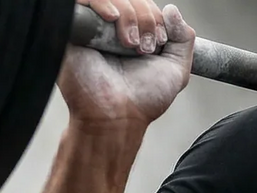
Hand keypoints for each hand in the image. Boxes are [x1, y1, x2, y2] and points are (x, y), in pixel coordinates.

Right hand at [60, 1, 194, 127]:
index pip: (143, 3)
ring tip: (131, 44)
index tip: (159, 42)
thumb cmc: (142, 100)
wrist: (117, 117)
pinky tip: (113, 17)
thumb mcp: (175, 70)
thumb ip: (183, 39)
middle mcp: (111, 29)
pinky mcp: (73, 29)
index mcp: (132, 34)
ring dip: (129, 14)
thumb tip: (172, 9)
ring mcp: (92, 27)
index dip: (155, 16)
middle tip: (145, 47)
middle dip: (145, 16)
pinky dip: (101, 2)